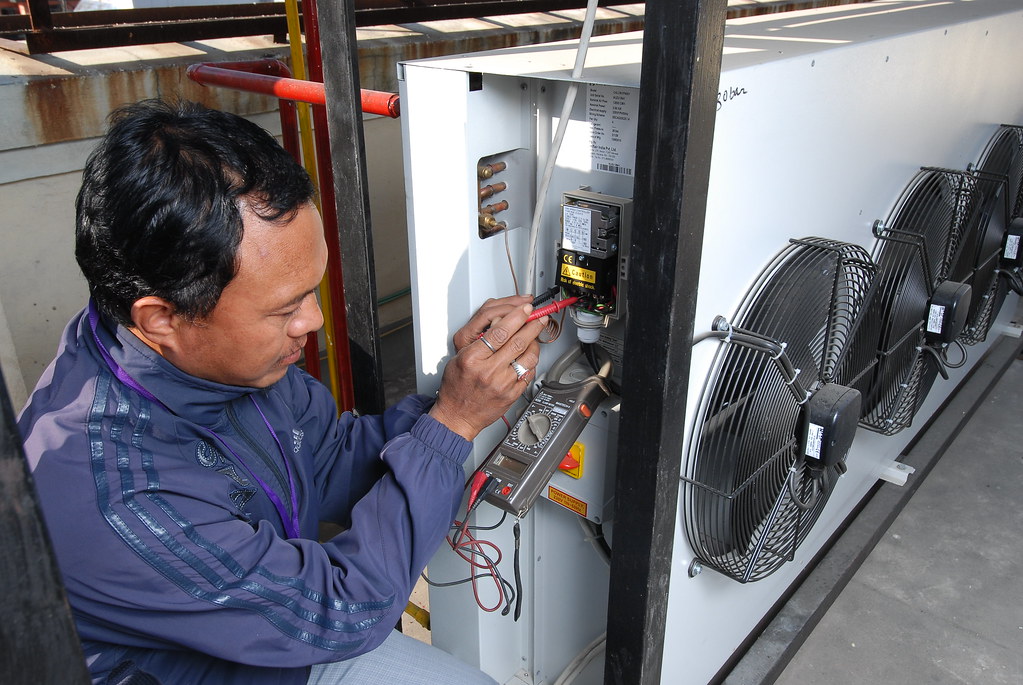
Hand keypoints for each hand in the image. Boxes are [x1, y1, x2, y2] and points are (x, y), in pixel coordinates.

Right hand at [430, 297, 547, 440]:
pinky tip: (530, 355)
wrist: (458, 416)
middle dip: (532, 325)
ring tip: (535, 336)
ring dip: (536, 343)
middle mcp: (489, 371)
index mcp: (473, 358)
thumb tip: (500, 322)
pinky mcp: (512, 394)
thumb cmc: (456, 387)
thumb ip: (479, 340)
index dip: (517, 317)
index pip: (500, 332)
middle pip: (518, 342)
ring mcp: (503, 384)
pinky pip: (529, 373)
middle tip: (539, 317)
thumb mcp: (459, 357)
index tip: (525, 309)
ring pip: (528, 357)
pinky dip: (532, 361)